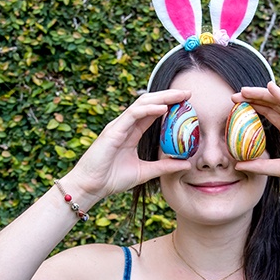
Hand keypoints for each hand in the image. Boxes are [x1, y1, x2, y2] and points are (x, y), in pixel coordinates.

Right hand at [65, 89, 192, 201]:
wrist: (91, 187)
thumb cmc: (112, 179)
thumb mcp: (145, 172)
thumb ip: (164, 166)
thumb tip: (186, 164)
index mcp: (132, 133)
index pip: (152, 112)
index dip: (169, 105)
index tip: (188, 102)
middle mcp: (125, 126)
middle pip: (149, 103)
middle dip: (168, 96)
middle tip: (188, 93)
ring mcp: (118, 126)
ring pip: (141, 104)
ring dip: (162, 97)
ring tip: (180, 96)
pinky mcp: (113, 131)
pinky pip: (133, 115)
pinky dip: (149, 110)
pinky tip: (164, 109)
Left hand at [231, 83, 279, 195]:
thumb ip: (261, 166)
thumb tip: (238, 166)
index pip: (269, 113)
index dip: (252, 107)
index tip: (233, 106)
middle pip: (272, 104)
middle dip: (253, 98)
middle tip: (233, 95)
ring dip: (263, 94)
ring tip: (245, 90)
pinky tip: (271, 88)